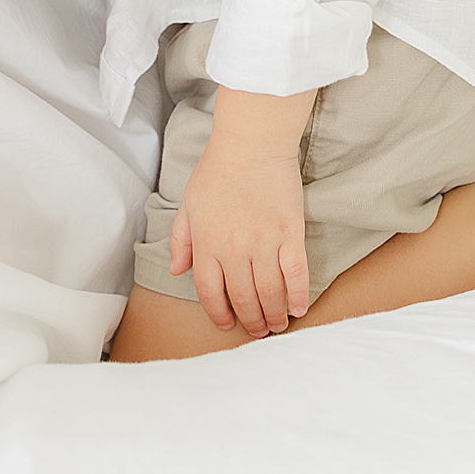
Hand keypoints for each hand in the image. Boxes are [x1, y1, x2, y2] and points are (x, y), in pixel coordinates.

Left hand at [174, 94, 313, 336]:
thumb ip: (181, 240)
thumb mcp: (188, 203)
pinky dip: (298, 296)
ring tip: (277, 325)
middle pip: (243, 299)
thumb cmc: (217, 170)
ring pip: (269, 294)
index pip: (211, 293)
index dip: (219, 314)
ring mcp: (263, 243)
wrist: (251, 142)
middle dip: (251, 321)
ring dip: (273, 315)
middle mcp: (234, 250)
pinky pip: (296, 275)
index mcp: (207, 243)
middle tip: (258, 331)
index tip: (228, 323)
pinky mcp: (290, 235)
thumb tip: (177, 271)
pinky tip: (298, 308)